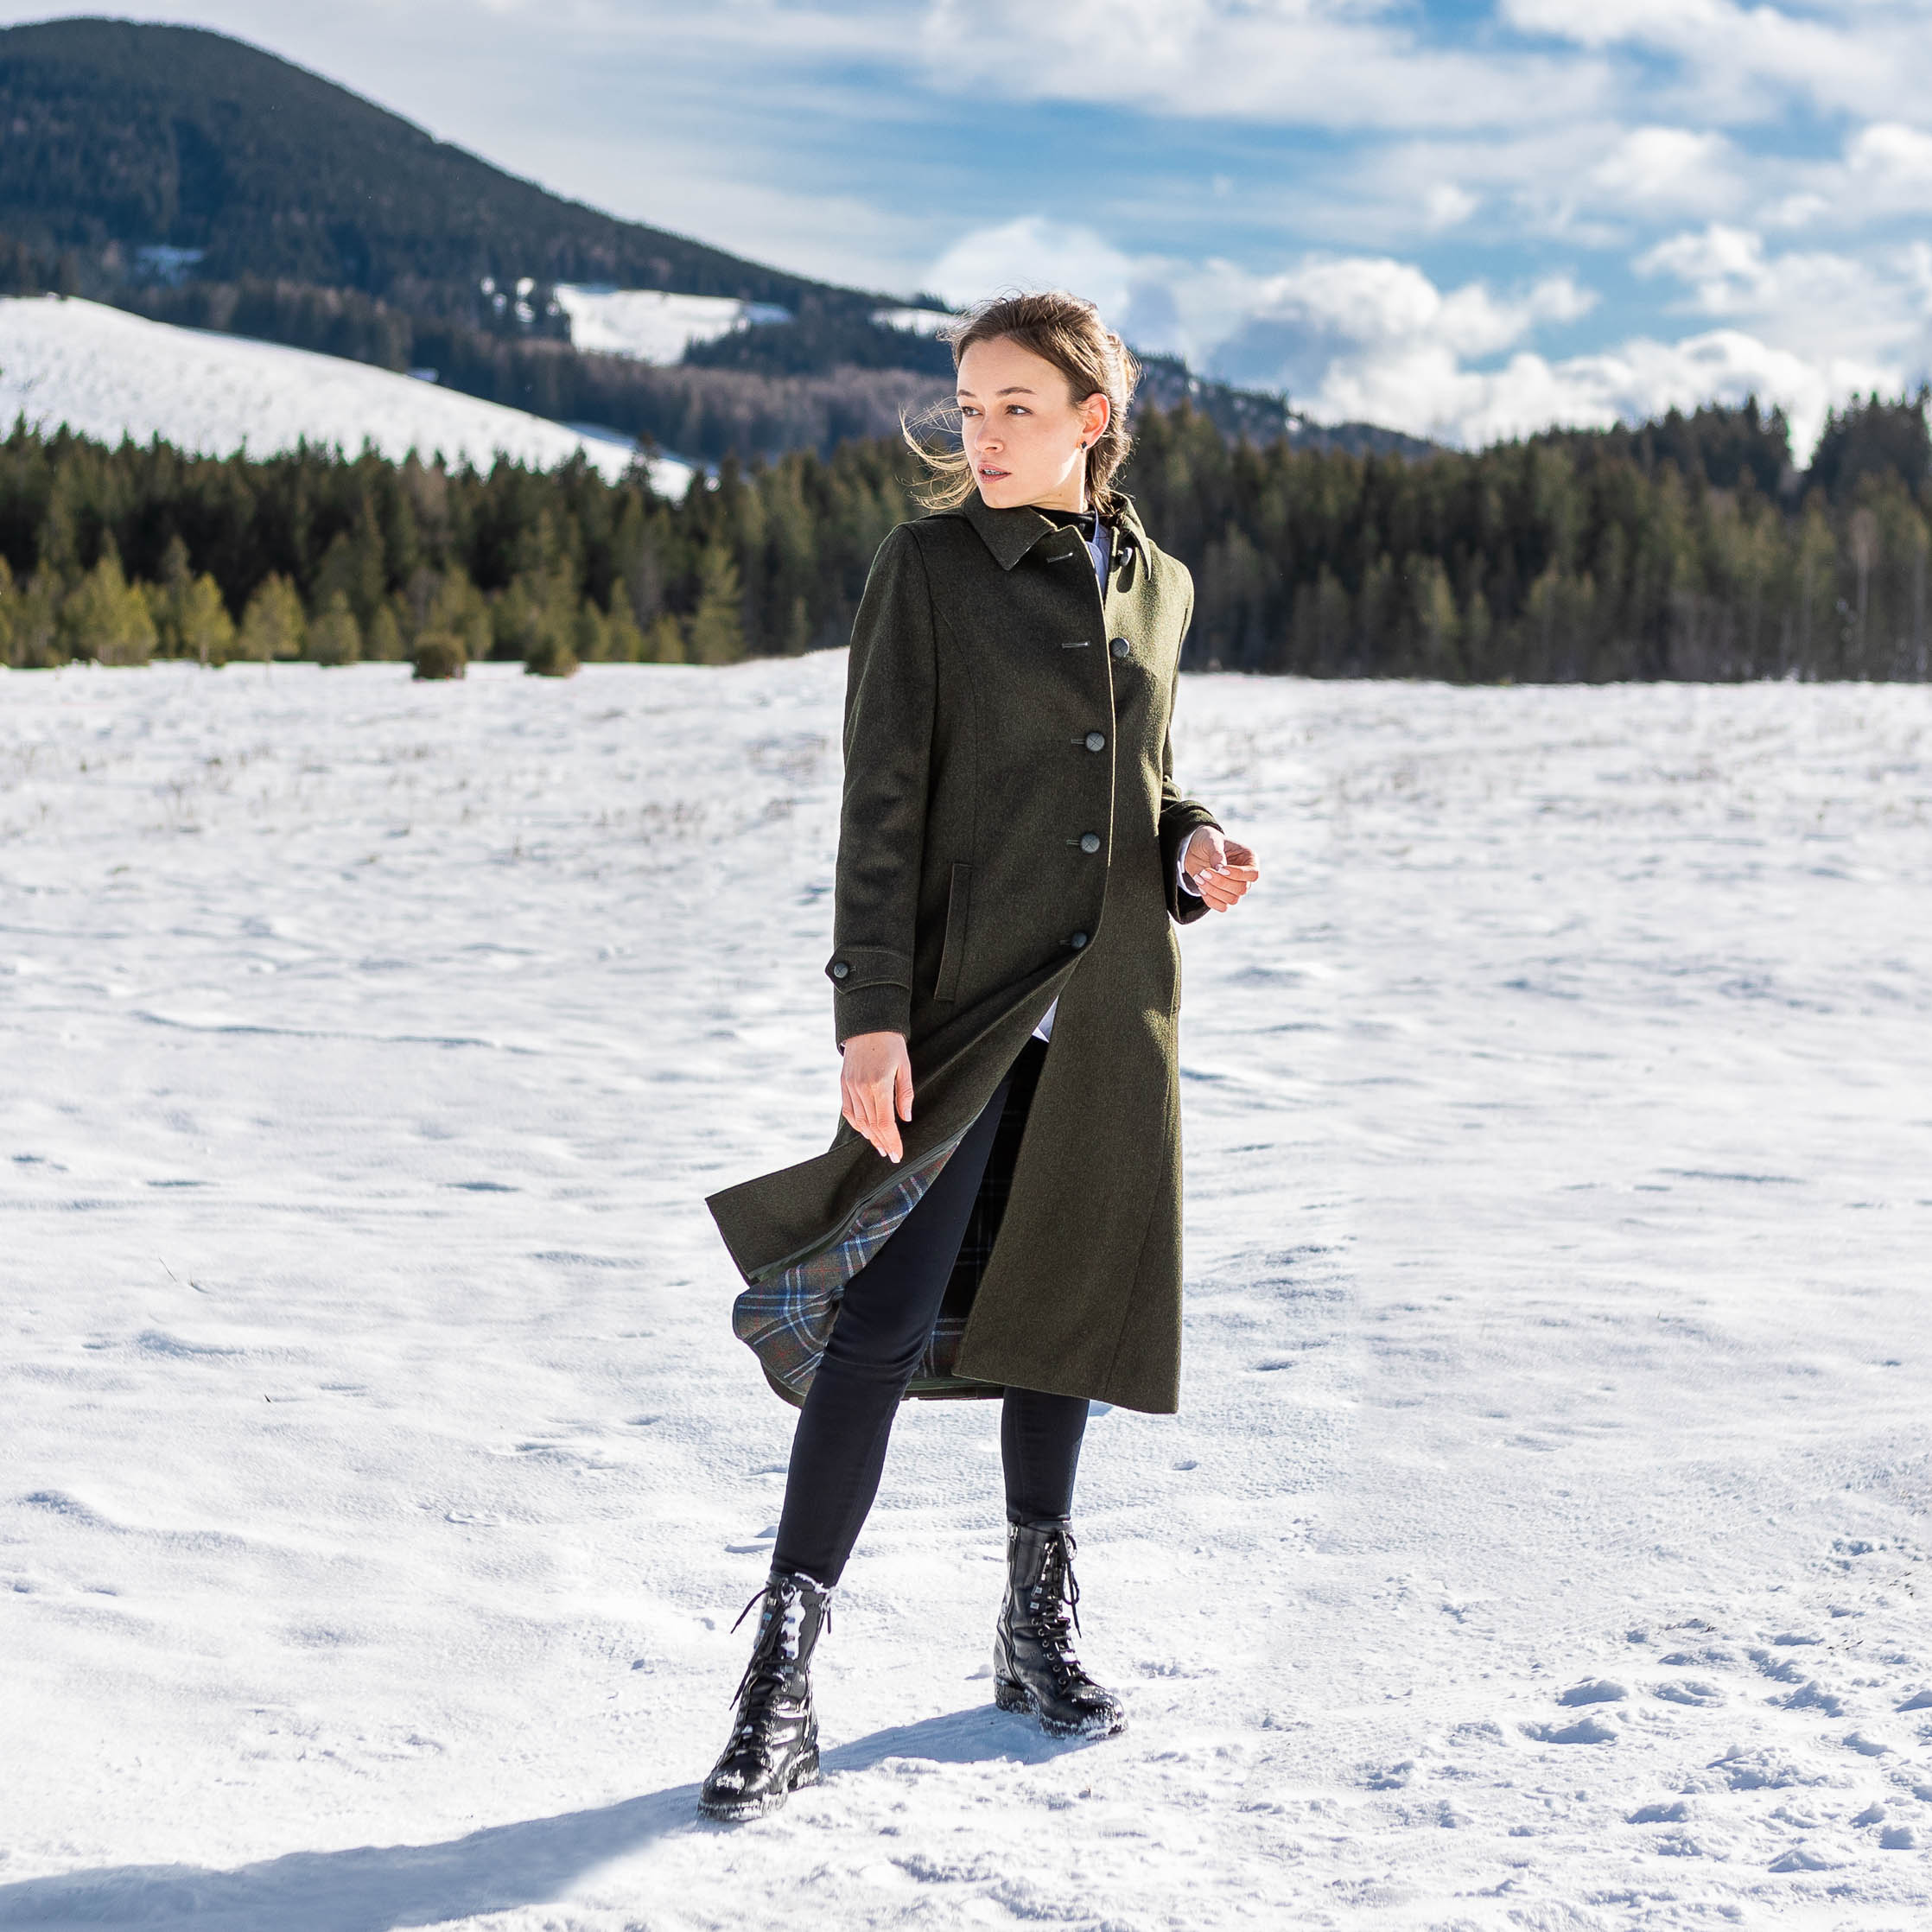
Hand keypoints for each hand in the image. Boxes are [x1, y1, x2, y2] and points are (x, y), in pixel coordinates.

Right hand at [841, 1030, 912, 1161]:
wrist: (867, 1025)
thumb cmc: (890, 1043)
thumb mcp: (904, 1066)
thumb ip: (905, 1094)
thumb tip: (906, 1118)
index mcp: (879, 1085)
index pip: (885, 1123)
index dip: (892, 1141)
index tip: (897, 1154)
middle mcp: (861, 1088)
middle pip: (872, 1125)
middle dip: (882, 1142)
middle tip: (890, 1154)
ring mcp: (850, 1087)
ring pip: (859, 1120)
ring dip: (870, 1136)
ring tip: (880, 1146)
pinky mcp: (843, 1083)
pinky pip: (848, 1110)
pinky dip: (856, 1124)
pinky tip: (865, 1131)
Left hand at [1183, 826, 1258, 912]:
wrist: (1195, 849)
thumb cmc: (1208, 841)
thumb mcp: (1211, 841)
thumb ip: (1217, 853)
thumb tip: (1220, 868)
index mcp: (1249, 859)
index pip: (1253, 874)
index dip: (1237, 874)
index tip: (1220, 869)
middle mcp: (1245, 876)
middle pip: (1242, 889)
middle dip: (1221, 882)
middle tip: (1204, 872)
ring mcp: (1236, 887)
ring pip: (1232, 900)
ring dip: (1213, 891)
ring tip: (1199, 877)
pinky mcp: (1224, 896)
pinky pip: (1223, 907)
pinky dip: (1210, 900)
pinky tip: (1201, 886)